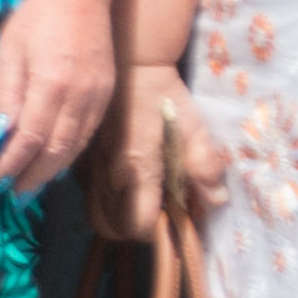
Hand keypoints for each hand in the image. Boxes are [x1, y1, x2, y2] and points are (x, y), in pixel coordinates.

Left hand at [0, 0, 118, 193]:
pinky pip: (88, 131)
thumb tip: (0, 134)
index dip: (15, 162)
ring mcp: (98, 94)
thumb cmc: (36, 17)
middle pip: (58, 148)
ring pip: (76, 144)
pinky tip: (56, 161)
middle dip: (34, 175)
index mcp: (52, 82)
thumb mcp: (9, 50)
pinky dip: (71, 151)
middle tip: (15, 195)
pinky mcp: (107, 92)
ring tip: (32, 185)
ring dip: (53, 169)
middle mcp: (81, 93)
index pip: (32, 136)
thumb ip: (6, 94)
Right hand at [95, 63, 224, 238]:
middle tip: (155, 218)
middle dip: (131, 232)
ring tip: (139, 205)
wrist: (131, 64)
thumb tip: (216, 201)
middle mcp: (108, 174)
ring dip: (116, 219)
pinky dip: (104, 201)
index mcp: (138, 169)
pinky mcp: (82, 157)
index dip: (157, 233)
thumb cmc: (165, 97)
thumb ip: (205, 167)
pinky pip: (87, 193)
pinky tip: (123, 186)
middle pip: (110, 228)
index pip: (138, 224)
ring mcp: (91, 167)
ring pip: (95, 214)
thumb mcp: (195, 128)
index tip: (173, 223)